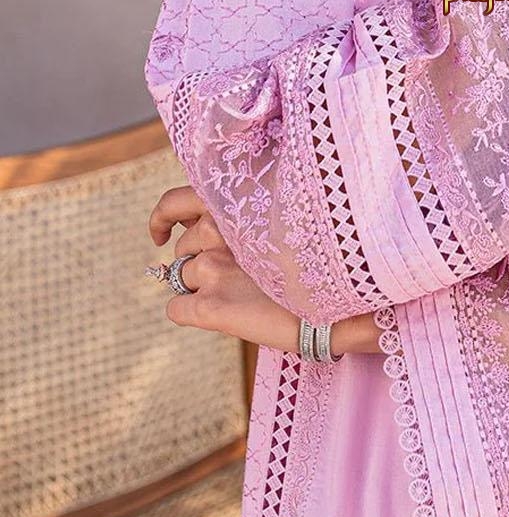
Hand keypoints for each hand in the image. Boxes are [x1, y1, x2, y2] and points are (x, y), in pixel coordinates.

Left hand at [146, 185, 381, 354]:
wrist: (340, 306)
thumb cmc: (316, 262)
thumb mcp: (278, 222)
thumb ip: (242, 218)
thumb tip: (202, 228)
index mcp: (235, 205)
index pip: (174, 202)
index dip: (163, 218)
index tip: (161, 234)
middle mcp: (217, 231)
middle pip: (182, 247)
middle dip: (198, 259)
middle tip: (237, 274)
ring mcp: (211, 269)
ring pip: (180, 277)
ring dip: (202, 285)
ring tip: (244, 293)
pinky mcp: (209, 306)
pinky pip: (176, 308)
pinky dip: (194, 312)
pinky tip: (226, 314)